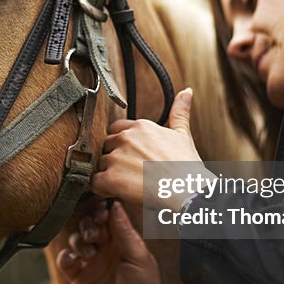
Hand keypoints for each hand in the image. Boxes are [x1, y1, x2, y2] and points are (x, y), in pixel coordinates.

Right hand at [57, 202, 168, 283]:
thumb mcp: (139, 258)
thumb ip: (125, 232)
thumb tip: (116, 205)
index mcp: (122, 241)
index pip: (107, 217)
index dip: (101, 210)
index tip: (101, 211)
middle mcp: (105, 249)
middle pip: (88, 224)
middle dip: (88, 223)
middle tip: (95, 234)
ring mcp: (90, 263)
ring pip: (75, 239)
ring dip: (79, 240)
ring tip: (89, 251)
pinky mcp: (78, 279)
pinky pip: (65, 262)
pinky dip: (66, 257)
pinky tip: (75, 260)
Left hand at [92, 88, 203, 208]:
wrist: (189, 191)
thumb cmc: (187, 167)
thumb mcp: (183, 135)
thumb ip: (180, 112)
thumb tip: (186, 91)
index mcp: (140, 126)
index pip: (116, 130)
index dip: (121, 145)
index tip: (131, 157)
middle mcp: (126, 138)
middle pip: (106, 146)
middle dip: (113, 159)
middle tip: (129, 173)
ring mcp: (117, 157)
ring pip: (100, 164)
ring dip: (108, 174)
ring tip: (125, 184)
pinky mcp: (111, 178)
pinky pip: (94, 182)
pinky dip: (101, 190)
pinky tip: (114, 192)